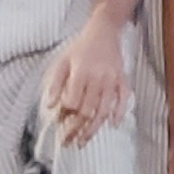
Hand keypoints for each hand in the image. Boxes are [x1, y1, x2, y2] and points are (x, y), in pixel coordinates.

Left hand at [41, 13, 131, 145]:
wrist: (104, 31)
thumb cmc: (80, 47)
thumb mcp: (62, 61)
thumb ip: (55, 83)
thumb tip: (50, 106)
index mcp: (81, 72)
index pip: (72, 102)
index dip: (64, 116)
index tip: (58, 126)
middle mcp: (98, 78)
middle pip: (87, 110)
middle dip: (76, 129)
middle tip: (67, 142)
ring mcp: (112, 80)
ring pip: (103, 110)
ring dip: (93, 129)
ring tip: (83, 141)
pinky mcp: (123, 80)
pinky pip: (123, 100)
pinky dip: (120, 114)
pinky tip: (113, 125)